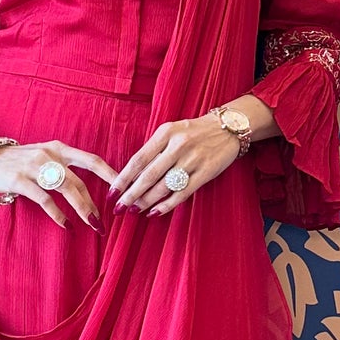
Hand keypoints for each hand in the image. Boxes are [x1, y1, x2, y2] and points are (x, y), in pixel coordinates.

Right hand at [0, 139, 114, 228]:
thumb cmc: (20, 160)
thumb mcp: (45, 155)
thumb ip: (65, 166)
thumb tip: (88, 188)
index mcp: (59, 149)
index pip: (91, 160)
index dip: (109, 174)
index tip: (124, 188)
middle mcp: (49, 156)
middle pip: (80, 181)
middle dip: (94, 203)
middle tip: (104, 221)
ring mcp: (34, 167)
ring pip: (66, 189)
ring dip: (82, 209)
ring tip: (92, 224)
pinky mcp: (20, 180)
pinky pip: (45, 199)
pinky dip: (58, 214)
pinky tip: (66, 224)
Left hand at [110, 116, 241, 216]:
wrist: (229, 127)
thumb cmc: (194, 132)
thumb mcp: (171, 131)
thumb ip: (154, 149)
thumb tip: (132, 176)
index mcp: (165, 133)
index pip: (138, 159)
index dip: (122, 178)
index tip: (111, 192)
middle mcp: (178, 145)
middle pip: (148, 175)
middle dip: (131, 194)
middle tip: (118, 208)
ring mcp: (193, 159)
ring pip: (164, 186)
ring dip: (147, 201)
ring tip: (134, 211)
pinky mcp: (206, 172)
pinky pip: (183, 193)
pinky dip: (167, 205)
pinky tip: (155, 212)